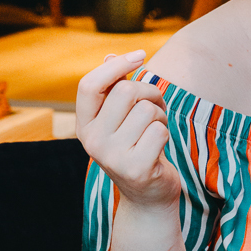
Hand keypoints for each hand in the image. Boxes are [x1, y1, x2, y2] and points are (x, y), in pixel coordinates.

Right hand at [76, 50, 180, 210]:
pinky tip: (159, 147)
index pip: (89, 85)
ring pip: (147, 110)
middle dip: (150, 93)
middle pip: (126, 91)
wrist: (148, 195)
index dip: (116, 65)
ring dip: (160, 115)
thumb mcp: (121, 118)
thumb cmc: (137, 146)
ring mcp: (112, 156)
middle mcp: (91, 141)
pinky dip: (166, 133)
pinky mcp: (135, 168)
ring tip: (156, 130)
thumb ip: (115, 88)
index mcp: (84, 125)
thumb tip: (111, 56)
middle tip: (155, 107)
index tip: (140, 55)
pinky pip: (159, 130)